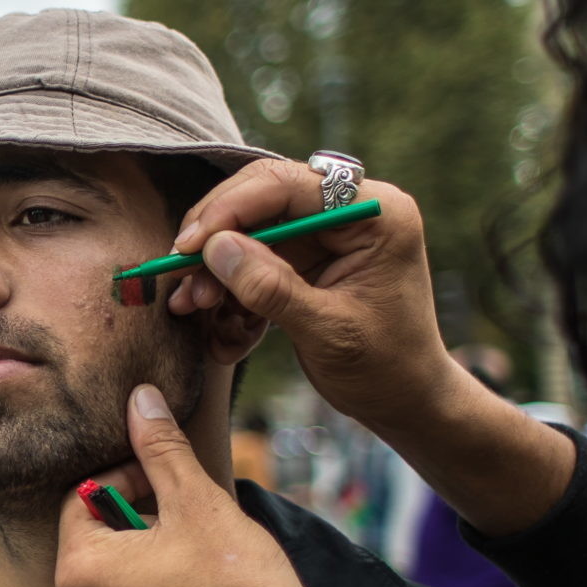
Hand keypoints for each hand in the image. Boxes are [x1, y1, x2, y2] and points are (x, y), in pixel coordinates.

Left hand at [53, 385, 344, 586]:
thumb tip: (139, 399)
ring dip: (145, 566)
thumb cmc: (240, 584)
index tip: (169, 484)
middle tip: (188, 522)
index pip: (82, 500)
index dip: (127, 480)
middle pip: (95, 546)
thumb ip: (161, 449)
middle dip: (136, 525)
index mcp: (80, 571)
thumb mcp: (199, 502)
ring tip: (196, 562)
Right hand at [164, 161, 461, 439]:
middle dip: (217, 238)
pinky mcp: (308, 260)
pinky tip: (221, 328)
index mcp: (374, 213)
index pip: (288, 185)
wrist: (406, 401)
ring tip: (194, 309)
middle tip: (180, 274)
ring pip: (251, 231)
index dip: (230, 209)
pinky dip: (232, 291)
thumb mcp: (328, 332)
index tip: (188, 245)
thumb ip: (272, 288)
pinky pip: (255, 260)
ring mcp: (327, 235)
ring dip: (217, 271)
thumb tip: (216, 248)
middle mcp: (350, 212)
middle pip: (262, 199)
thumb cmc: (385, 369)